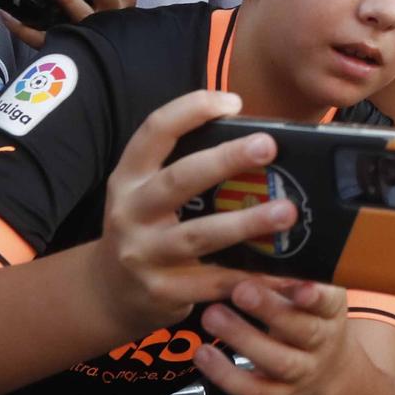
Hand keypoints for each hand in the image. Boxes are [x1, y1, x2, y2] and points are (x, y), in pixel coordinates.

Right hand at [89, 90, 292, 328]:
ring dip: (247, 223)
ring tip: (286, 211)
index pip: (154, 131)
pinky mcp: (162, 291)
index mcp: (129, 177)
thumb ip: (185, 167)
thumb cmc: (146, 228)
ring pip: (200, 235)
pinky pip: (213, 283)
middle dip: (225, 159)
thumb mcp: (147, 192)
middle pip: (179, 180)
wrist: (108, 293)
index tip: (233, 101)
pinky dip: (250, 277)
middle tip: (269, 145)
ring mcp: (145, 254)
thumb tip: (255, 139)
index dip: (192, 109)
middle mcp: (131, 212)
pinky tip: (282, 271)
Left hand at [194, 276, 350, 394]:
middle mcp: (322, 342)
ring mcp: (303, 372)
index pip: (329, 302)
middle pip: (303, 330)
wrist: (330, 371)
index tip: (299, 285)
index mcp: (332, 310)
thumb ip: (296, 270)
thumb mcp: (316, 291)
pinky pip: (255, 391)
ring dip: (243, 338)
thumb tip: (260, 226)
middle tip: (240, 289)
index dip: (316, 296)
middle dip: (271, 310)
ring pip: (278, 361)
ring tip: (211, 316)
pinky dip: (227, 375)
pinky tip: (203, 354)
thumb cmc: (312, 316)